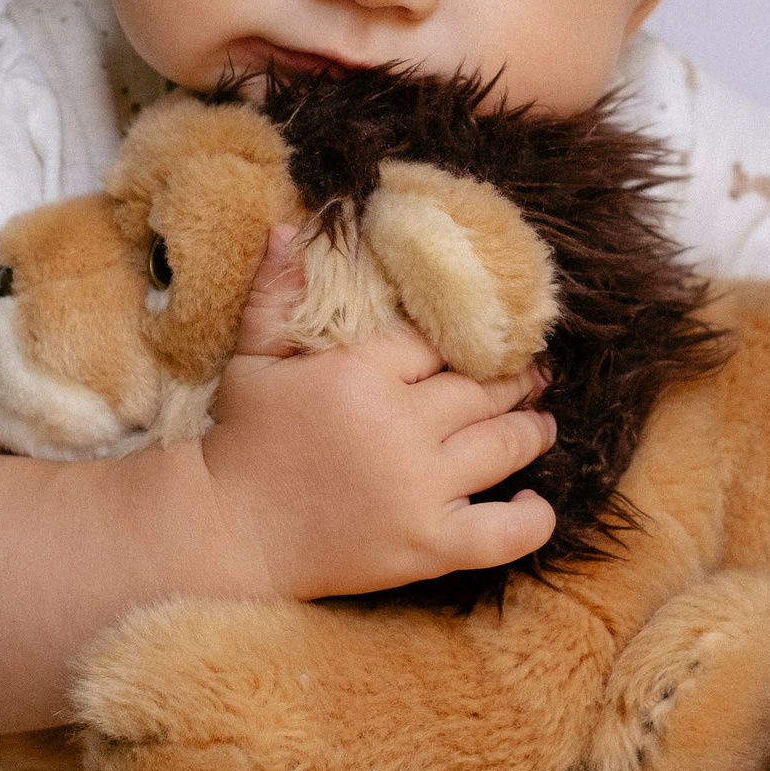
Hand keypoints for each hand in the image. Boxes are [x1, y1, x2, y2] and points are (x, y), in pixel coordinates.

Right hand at [201, 226, 555, 599]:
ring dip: (533, 429)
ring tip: (541, 420)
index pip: (440, 341)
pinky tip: (531, 498)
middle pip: (484, 389)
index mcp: (361, 372)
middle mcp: (400, 426)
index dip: (462, 340)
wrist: (228, 535)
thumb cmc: (244, 440)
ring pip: (506, 444)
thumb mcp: (254, 358)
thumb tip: (293, 225)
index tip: (485, 339)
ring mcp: (419, 489)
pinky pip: (506, 532)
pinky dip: (531, 516)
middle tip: (532, 373)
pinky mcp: (429, 544)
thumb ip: (277, 292)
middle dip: (515, 380)